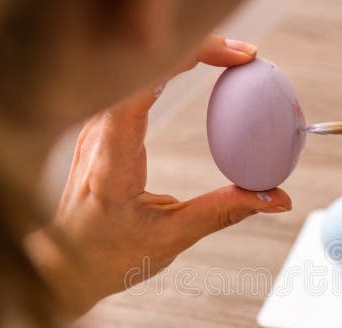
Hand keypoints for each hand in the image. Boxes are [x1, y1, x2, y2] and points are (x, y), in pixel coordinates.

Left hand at [28, 34, 291, 315]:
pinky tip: (197, 67)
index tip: (236, 60)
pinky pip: (135, 82)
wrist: (65, 265)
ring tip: (230, 57)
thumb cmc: (109, 256)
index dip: (187, 59)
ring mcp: (96, 127)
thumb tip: (277, 198)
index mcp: (111, 163)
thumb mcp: (171, 239)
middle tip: (245, 55)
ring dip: (185, 54)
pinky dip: (171, 68)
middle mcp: (97, 135)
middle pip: (143, 66)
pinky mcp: (101, 127)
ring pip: (137, 68)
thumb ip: (224, 213)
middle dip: (197, 47)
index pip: (141, 88)